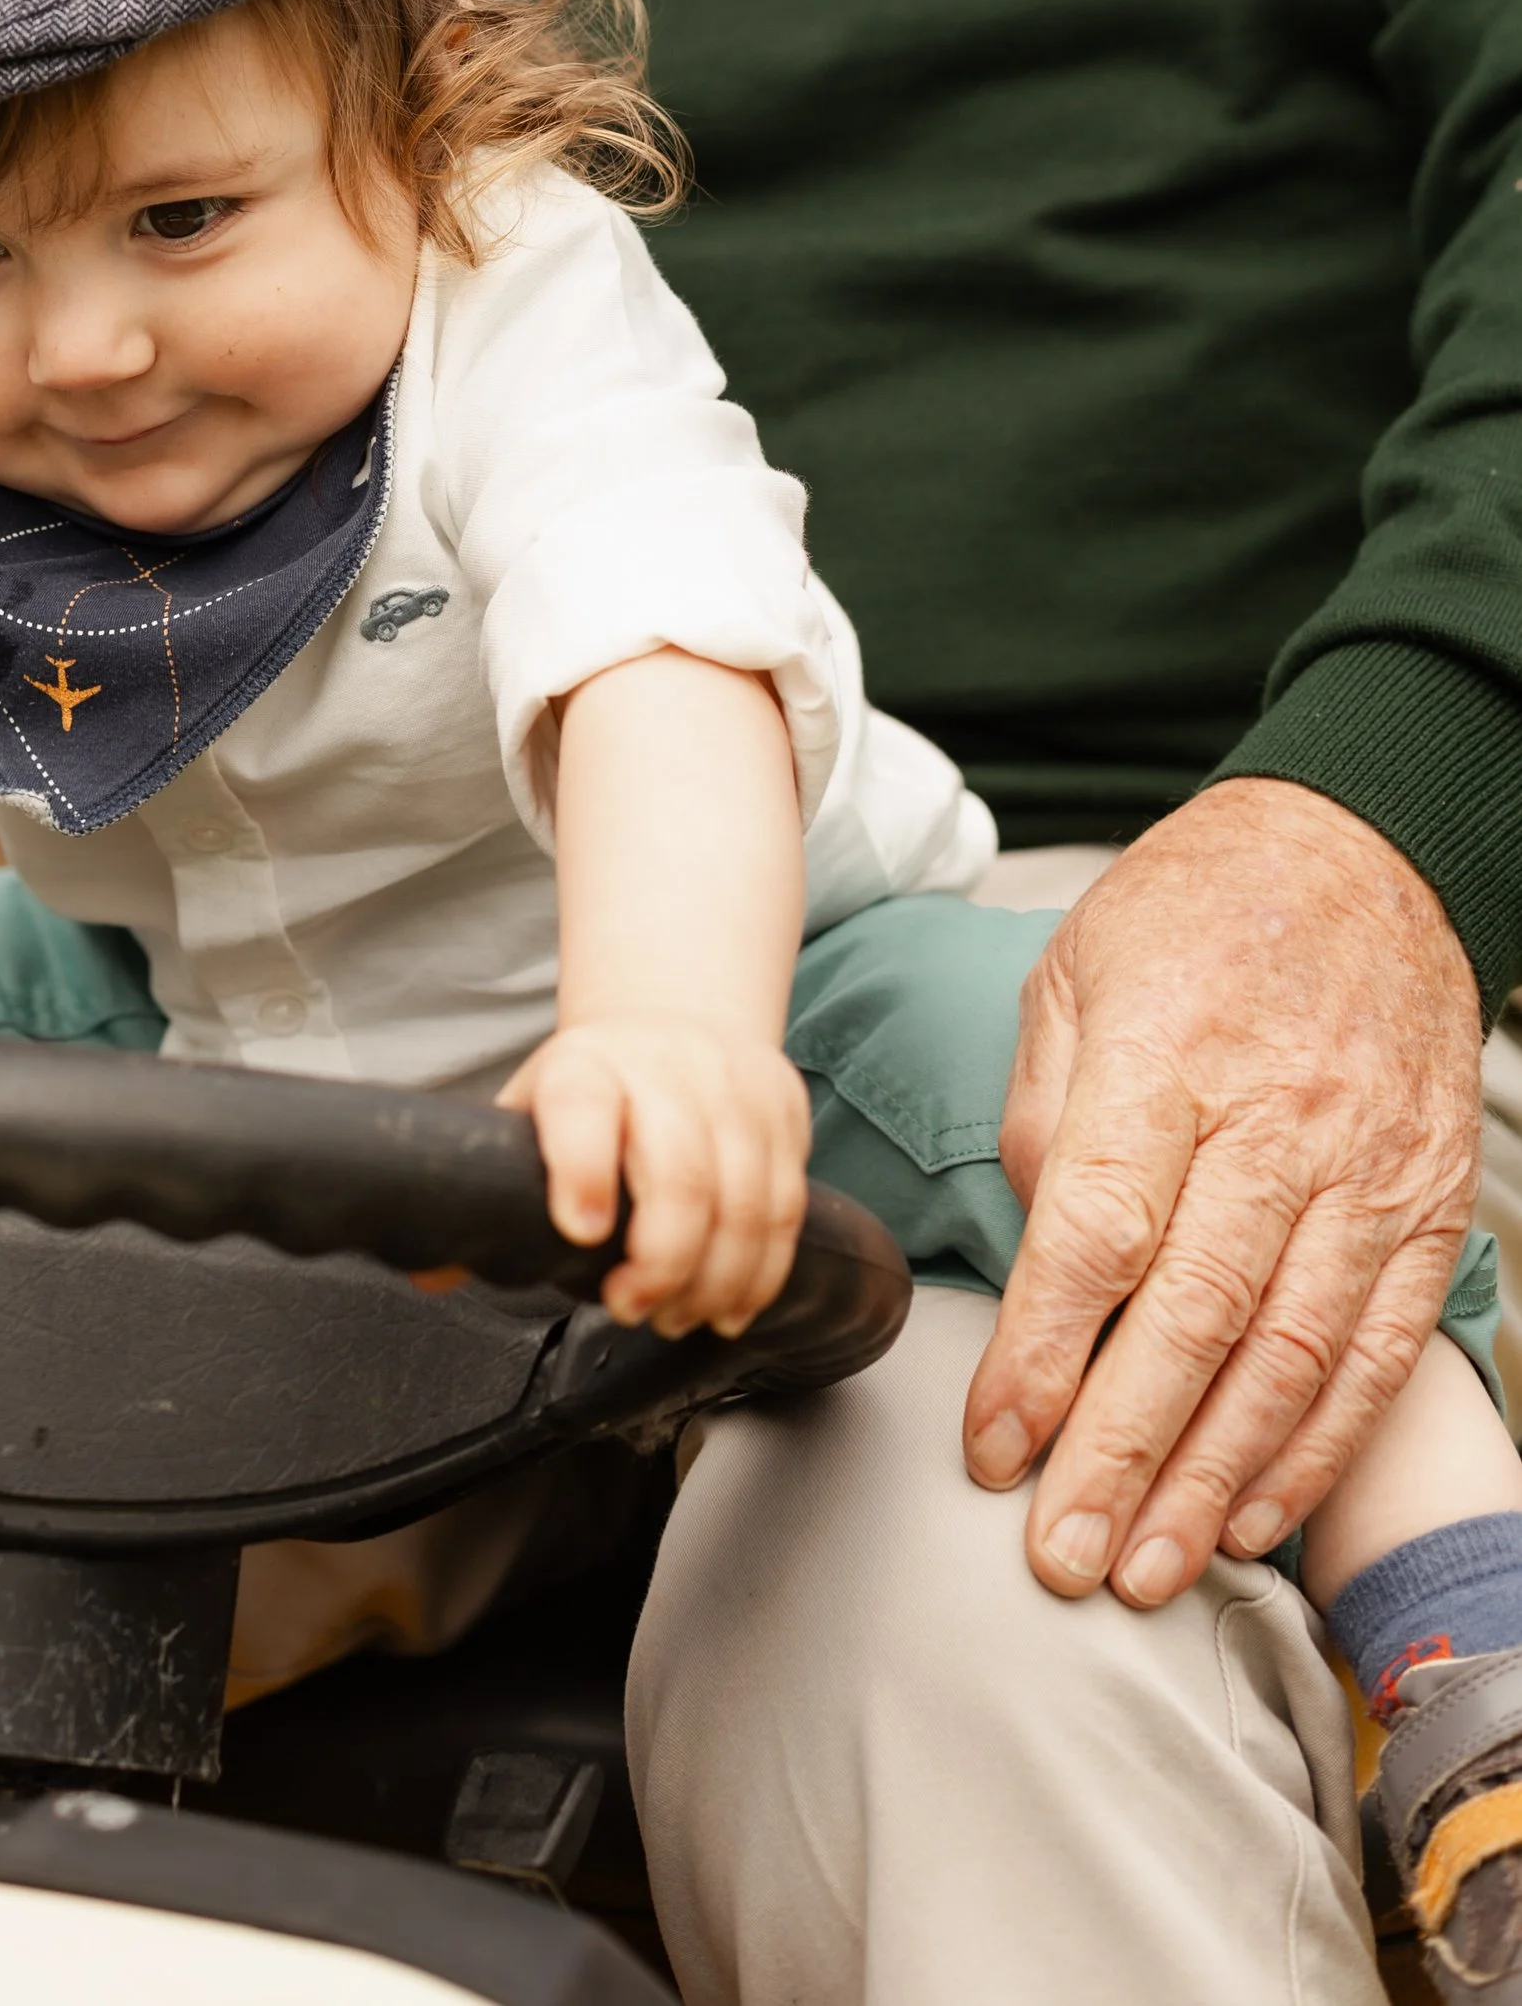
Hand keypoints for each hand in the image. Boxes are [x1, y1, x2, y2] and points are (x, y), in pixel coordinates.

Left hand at [501, 1015, 809, 1335]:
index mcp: (585, 1067)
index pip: (584, 1107)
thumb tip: (430, 1275)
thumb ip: (484, 1192)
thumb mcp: (529, 1115)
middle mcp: (667, 1070)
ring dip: (715, 1281)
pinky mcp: (783, 1112)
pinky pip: (788, 1207)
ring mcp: (734, 1089)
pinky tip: (731, 1306)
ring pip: (746, 1201)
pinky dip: (763, 1272)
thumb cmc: (591, 1089)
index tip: (581, 1232)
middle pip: (681, 1172)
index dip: (584, 1169)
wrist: (677, 1014)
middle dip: (663, 1261)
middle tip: (630, 1307)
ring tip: (680, 1318)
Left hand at [962, 778, 1480, 1606]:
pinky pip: (1376, 1351)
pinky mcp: (1429, 1208)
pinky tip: (1254, 1515)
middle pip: (1194, 1315)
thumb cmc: (1192, 917)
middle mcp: (1280, 1120)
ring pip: (1291, 1354)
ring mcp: (1368, 1170)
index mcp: (1172, 1055)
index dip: (1043, 1353)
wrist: (1364, 854)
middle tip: (1062, 1556)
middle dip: (1122, 1453)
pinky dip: (1316, 1447)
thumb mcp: (1075, 971)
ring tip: (1145, 1568)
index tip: (993, 1450)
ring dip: (1215, 1479)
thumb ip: (1049, 1114)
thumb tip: (1039, 1248)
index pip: (1102, 1230)